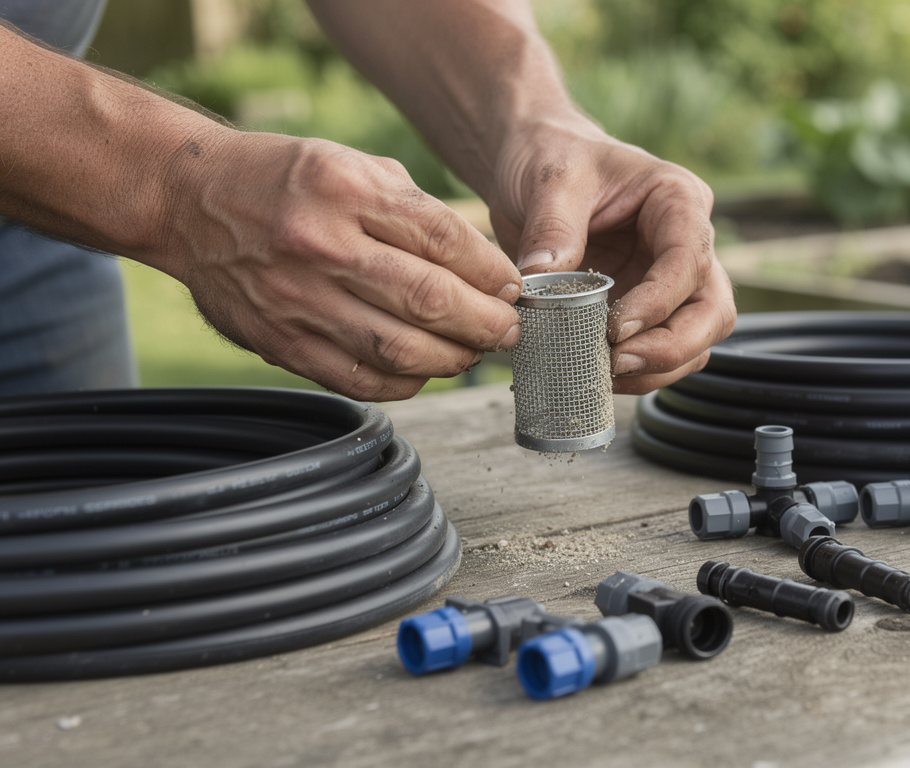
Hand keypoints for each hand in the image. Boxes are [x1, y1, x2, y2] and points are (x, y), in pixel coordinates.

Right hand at [158, 131, 521, 400]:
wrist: (187, 198)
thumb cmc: (285, 180)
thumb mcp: (353, 165)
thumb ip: (416, 211)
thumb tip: (485, 268)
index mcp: (346, 188)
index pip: (446, 240)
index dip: (493, 273)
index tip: (515, 288)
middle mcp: (321, 243)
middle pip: (431, 300)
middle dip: (487, 323)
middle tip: (509, 328)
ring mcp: (297, 298)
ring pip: (400, 350)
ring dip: (453, 359)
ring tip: (473, 352)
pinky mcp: (279, 341)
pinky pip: (358, 379)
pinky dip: (404, 384)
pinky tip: (424, 371)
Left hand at [487, 117, 736, 394]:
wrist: (535, 165)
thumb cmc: (554, 157)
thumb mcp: (550, 180)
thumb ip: (553, 228)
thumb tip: (544, 282)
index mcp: (677, 200)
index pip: (690, 260)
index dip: (660, 301)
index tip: (618, 328)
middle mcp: (688, 243)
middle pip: (712, 310)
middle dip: (673, 346)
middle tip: (619, 362)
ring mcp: (672, 280)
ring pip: (697, 339)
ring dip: (658, 366)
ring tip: (604, 373)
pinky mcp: (648, 307)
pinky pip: (661, 349)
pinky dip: (639, 371)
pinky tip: (599, 373)